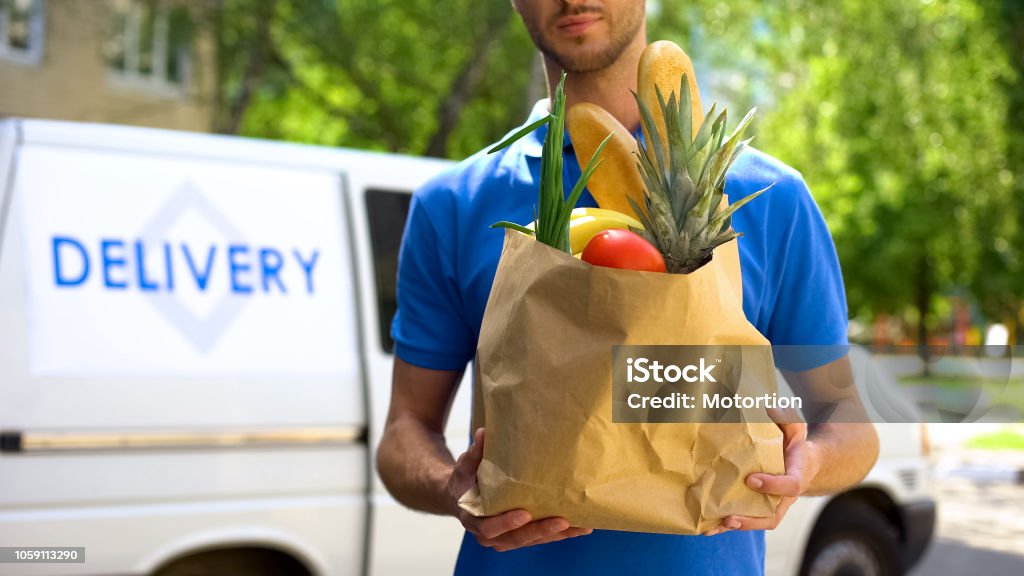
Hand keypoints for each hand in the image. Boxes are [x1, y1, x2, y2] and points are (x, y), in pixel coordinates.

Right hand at [446, 428, 592, 550]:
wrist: (462, 496)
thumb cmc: (465, 479)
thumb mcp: (466, 465)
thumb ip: (474, 452)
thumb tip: (483, 433)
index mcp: (474, 518)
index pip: (489, 527)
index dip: (506, 522)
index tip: (525, 514)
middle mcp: (489, 534)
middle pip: (516, 538)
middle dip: (540, 531)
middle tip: (562, 521)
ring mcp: (506, 538)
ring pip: (532, 540)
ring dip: (556, 535)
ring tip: (580, 527)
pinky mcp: (520, 537)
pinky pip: (540, 538)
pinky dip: (560, 534)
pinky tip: (580, 528)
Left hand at [703, 418, 818, 535]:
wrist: (801, 463)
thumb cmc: (794, 444)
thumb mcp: (795, 428)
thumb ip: (787, 418)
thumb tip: (770, 408)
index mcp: (796, 476)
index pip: (790, 485)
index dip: (773, 485)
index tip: (751, 479)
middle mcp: (784, 497)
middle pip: (771, 516)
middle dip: (750, 520)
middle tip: (730, 517)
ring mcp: (771, 505)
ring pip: (756, 522)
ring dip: (734, 526)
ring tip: (712, 526)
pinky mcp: (758, 506)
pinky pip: (744, 519)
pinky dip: (726, 525)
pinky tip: (706, 527)